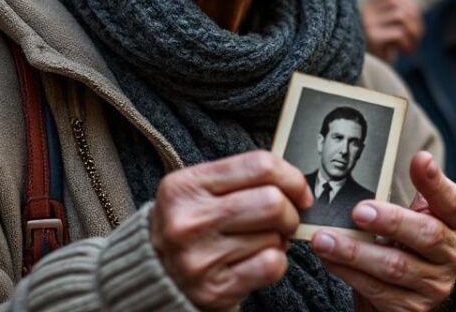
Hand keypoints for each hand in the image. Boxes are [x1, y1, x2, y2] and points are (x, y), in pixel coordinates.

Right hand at [149, 150, 310, 310]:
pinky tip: (258, 260)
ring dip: (278, 240)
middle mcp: (189, 221)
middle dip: (290, 212)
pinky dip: (276, 262)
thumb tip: (297, 182)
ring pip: (274, 237)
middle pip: (272, 202)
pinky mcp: (214, 289)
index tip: (299, 191)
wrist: (155, 275)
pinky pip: (271, 265)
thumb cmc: (190, 225)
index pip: (259, 165)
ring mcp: (199, 257)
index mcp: (185, 186)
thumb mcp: (199, 191)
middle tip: (283, 219)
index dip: (291, 177)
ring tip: (259, 241)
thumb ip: (241, 178)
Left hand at [312, 152, 455, 311]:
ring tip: (324, 239)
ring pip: (394, 267)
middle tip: (358, 211)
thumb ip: (415, 193)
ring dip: (355, 252)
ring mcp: (433, 286)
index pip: (451, 201)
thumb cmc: (413, 240)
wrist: (419, 290)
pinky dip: (349, 273)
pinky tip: (329, 258)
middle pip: (426, 236)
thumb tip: (403, 162)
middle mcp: (451, 256)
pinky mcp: (410, 308)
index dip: (436, 182)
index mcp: (455, 224)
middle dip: (391, 222)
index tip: (419, 159)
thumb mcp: (420, 215)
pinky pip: (377, 290)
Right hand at [362, 0, 423, 62]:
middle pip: (398, 4)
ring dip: (414, 30)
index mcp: (368, 8)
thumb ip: (400, 16)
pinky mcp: (372, 38)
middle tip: (418, 37)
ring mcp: (367, 25)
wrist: (365, 75)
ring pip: (401, 15)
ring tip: (413, 45)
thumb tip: (420, 6)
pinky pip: (399, 33)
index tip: (416, 22)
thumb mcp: (389, 30)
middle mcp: (365, 13)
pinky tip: (406, 51)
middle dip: (415, 20)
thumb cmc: (381, 53)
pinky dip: (409, 42)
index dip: (410, 5)